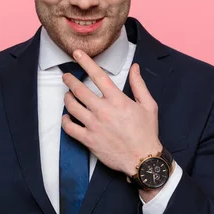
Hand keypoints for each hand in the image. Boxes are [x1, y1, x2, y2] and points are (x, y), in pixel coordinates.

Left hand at [61, 49, 161, 175]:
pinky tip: (67, 118)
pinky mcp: (88, 140)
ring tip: (68, 96)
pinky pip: (69, 128)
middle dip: (69, 80)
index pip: (98, 75)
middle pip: (79, 90)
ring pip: (71, 107)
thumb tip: (135, 67)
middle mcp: (103, 110)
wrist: (142, 159)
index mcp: (117, 100)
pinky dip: (65, 121)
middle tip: (66, 76)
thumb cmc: (146, 132)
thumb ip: (139, 84)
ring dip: (67, 98)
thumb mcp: (148, 105)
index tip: (76, 53)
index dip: (85, 62)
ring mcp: (94, 125)